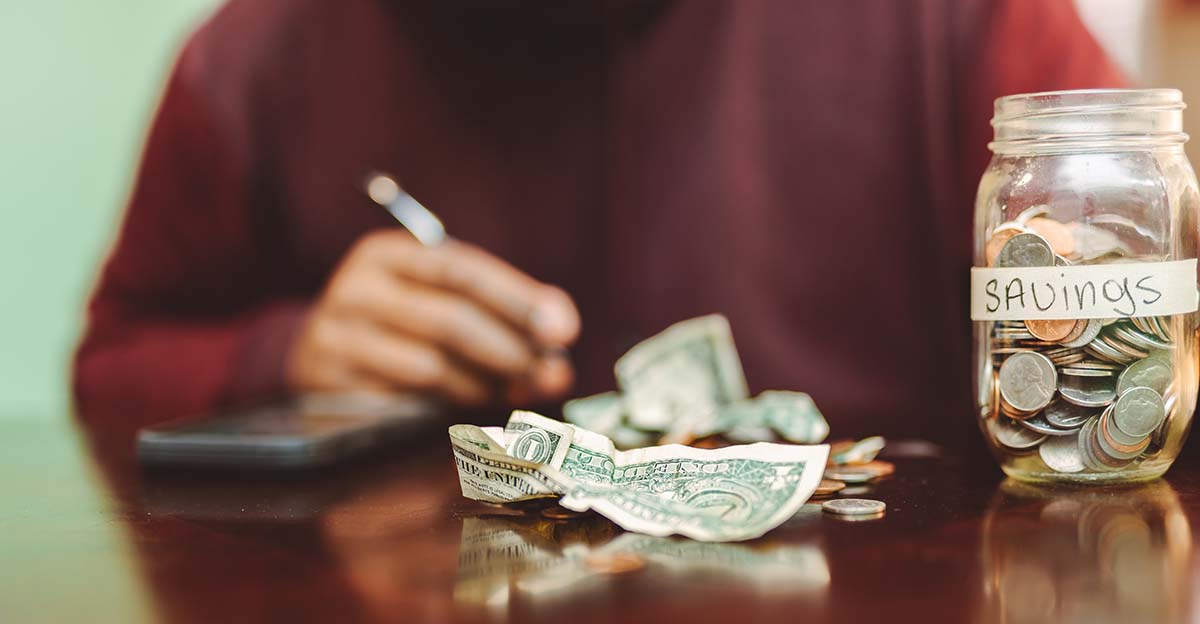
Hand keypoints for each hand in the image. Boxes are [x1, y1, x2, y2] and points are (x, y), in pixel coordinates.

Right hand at [286, 230, 579, 405]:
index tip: (564, 330)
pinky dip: (444, 408)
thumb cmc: (400, 328)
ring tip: (507, 391)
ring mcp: (336, 336)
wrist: (320, 357)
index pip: (463, 271)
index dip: (518, 300)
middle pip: (449, 318)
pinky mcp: (329, 385)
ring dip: (482, 385)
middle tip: (550, 374)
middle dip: (510, 350)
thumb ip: (502, 319)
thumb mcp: (443, 303)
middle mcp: (356, 287)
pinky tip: (466, 408)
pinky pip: (402, 402)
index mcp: (389, 253)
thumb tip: (557, 364)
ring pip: (429, 366)